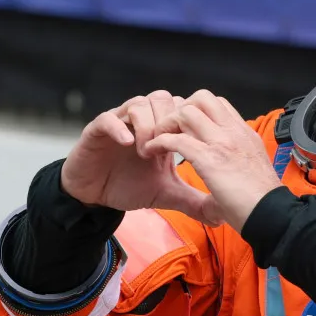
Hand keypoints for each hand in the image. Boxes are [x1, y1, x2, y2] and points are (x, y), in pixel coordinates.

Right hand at [59, 90, 222, 225]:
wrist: (94, 197)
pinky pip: (108, 118)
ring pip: (139, 102)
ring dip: (148, 126)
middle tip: (169, 148)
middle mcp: (141, 119)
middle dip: (169, 120)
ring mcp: (119, 121)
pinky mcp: (96, 129)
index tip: (192, 145)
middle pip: (163, 98)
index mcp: (160, 128)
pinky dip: (120, 128)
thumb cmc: (128, 187)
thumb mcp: (166, 194)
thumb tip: (221, 217)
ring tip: (147, 152)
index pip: (181, 107)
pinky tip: (129, 144)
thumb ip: (192, 200)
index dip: (189, 121)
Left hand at [143, 90, 282, 232]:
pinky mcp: (208, 159)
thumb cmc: (261, 202)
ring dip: (166, 124)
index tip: (187, 129)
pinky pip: (174, 139)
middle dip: (180, 109)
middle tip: (170, 130)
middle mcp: (234, 133)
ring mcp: (222, 143)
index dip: (198, 111)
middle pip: (201, 98)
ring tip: (158, 140)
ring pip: (186, 112)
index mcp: (245, 135)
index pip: (219, 104)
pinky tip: (151, 152)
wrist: (271, 215)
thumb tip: (218, 201)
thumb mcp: (249, 176)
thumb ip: (232, 177)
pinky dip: (157, 143)